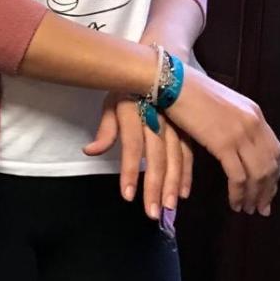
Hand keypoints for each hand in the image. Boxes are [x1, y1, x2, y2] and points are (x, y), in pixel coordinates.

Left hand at [83, 92, 192, 219]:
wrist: (156, 67)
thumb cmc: (128, 89)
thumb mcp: (113, 102)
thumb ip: (105, 128)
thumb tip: (89, 151)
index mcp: (135, 109)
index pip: (132, 143)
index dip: (130, 169)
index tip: (128, 196)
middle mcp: (157, 116)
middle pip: (156, 154)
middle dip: (155, 185)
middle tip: (153, 213)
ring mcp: (175, 121)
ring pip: (176, 156)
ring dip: (173, 184)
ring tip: (169, 207)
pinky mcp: (187, 126)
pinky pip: (189, 152)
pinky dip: (188, 173)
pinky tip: (183, 192)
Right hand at [165, 66, 279, 215]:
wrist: (172, 82)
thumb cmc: (190, 92)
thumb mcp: (222, 105)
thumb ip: (236, 123)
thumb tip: (239, 144)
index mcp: (255, 113)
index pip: (274, 150)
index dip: (274, 173)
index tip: (269, 189)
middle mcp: (253, 124)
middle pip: (270, 165)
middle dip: (268, 190)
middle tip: (262, 208)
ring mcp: (240, 133)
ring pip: (257, 174)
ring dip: (254, 196)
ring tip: (247, 209)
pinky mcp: (224, 143)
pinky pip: (238, 176)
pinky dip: (238, 193)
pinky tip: (234, 202)